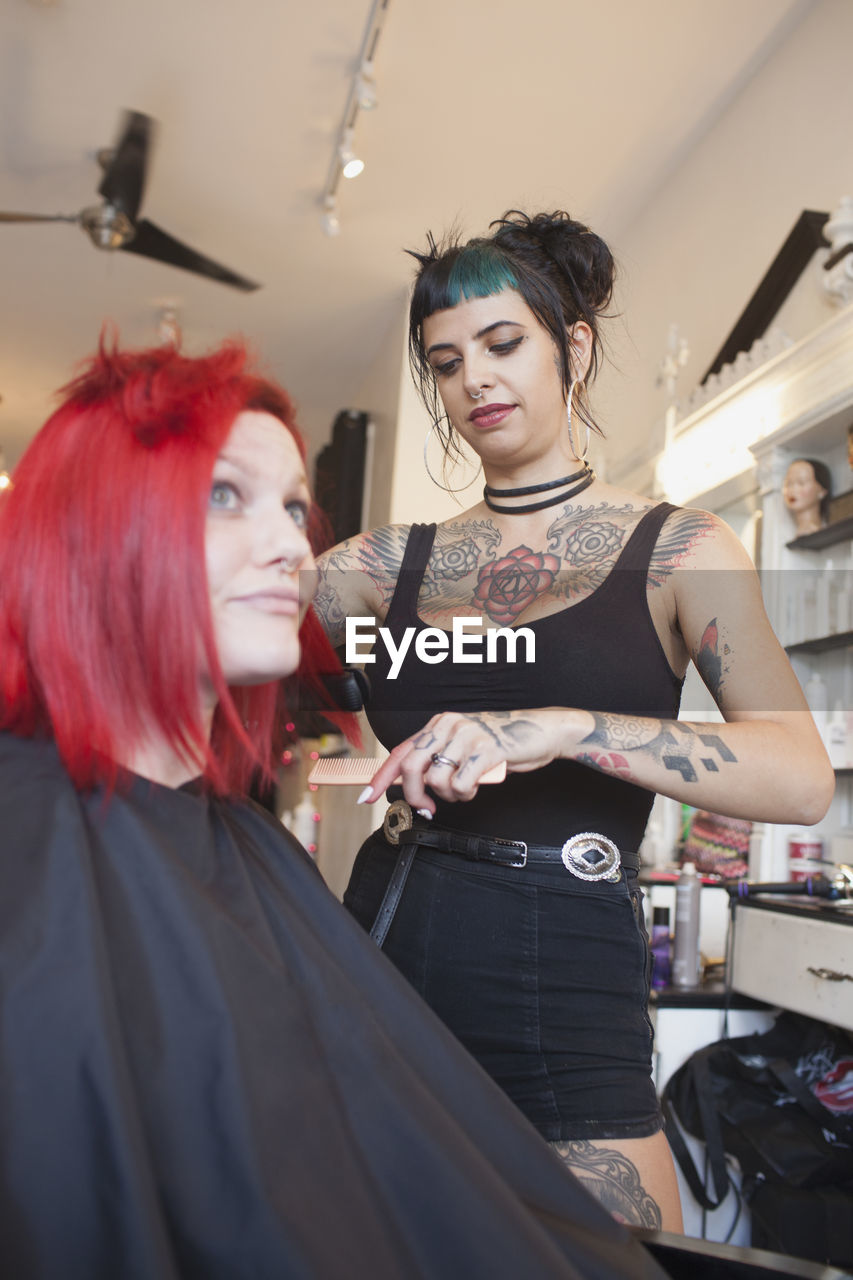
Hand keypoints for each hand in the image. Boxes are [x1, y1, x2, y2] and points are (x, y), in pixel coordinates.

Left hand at [359, 708, 580, 813]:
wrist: (540, 731)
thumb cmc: (500, 743)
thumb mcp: (463, 745)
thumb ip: (438, 758)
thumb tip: (411, 783)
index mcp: (439, 724)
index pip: (402, 751)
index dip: (382, 776)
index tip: (367, 796)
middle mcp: (449, 725)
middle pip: (412, 767)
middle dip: (414, 794)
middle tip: (427, 809)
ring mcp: (467, 736)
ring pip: (437, 779)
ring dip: (450, 795)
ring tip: (466, 788)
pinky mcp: (486, 750)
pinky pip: (461, 784)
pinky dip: (466, 793)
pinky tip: (477, 785)